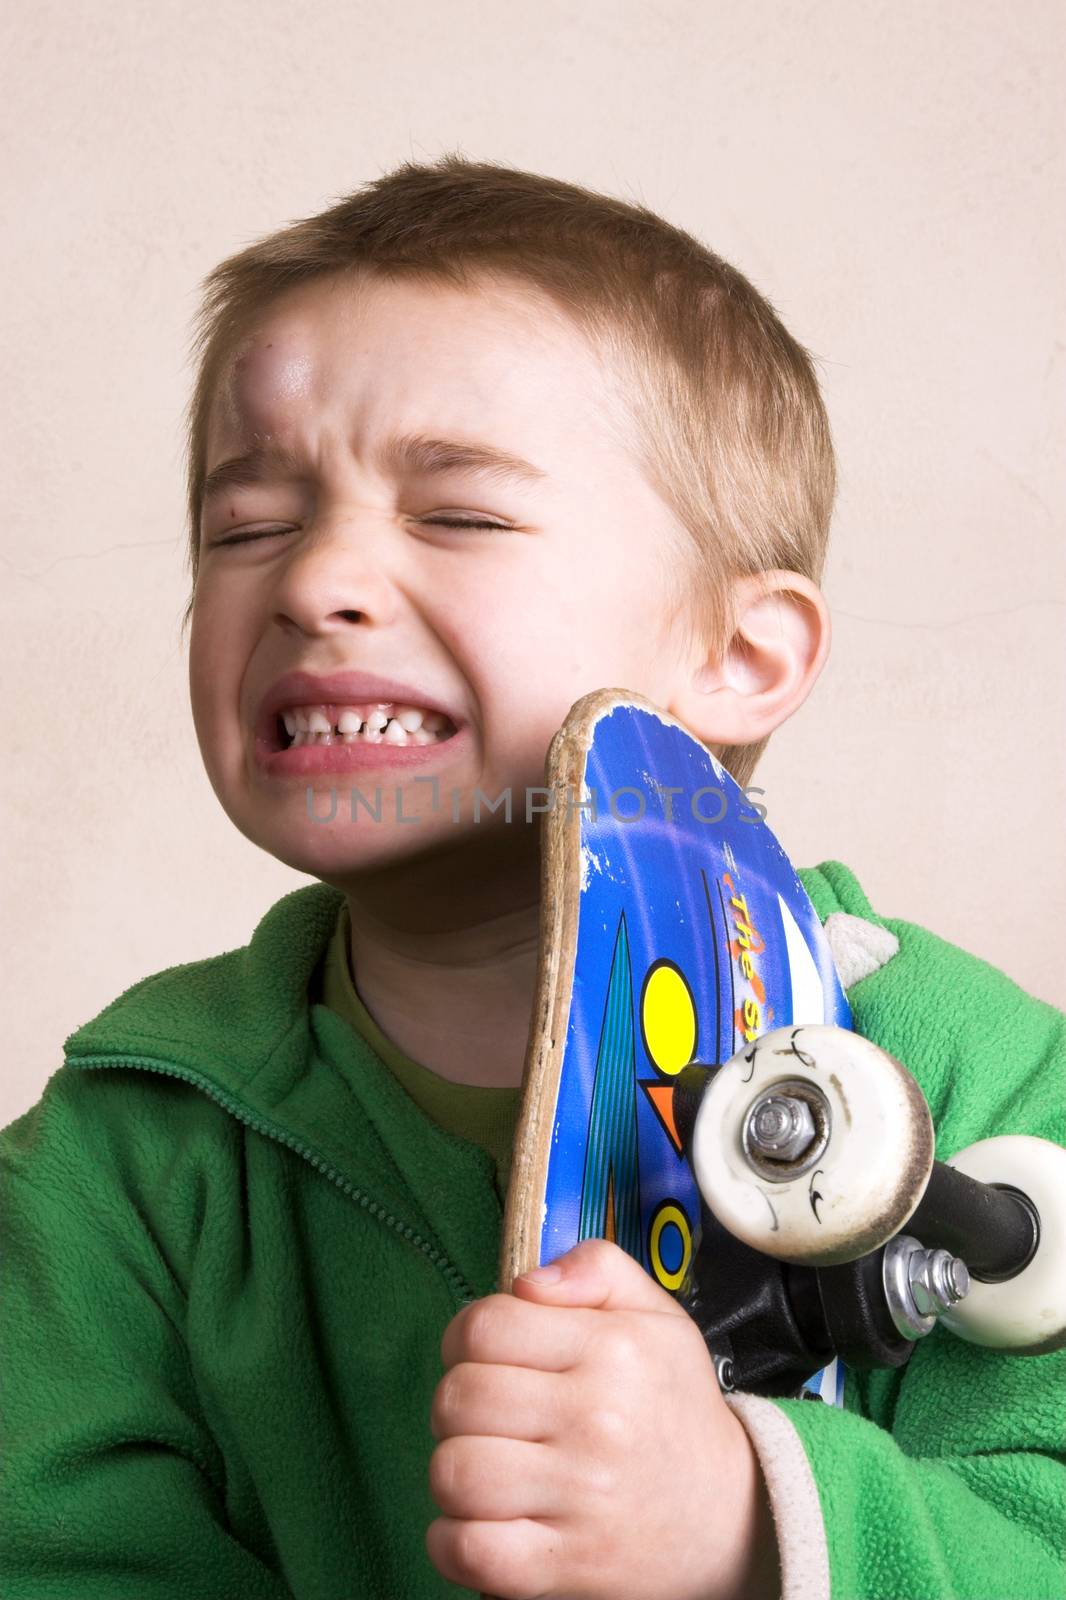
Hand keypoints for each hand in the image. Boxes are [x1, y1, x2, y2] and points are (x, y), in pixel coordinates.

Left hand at [426, 1237, 779, 1599]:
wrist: (737, 1515)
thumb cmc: (675, 1409)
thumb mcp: (657, 1316)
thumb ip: (596, 1268)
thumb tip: (526, 1282)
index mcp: (611, 1348)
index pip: (484, 1327)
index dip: (464, 1337)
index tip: (480, 1356)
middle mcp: (596, 1418)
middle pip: (458, 1398)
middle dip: (455, 1405)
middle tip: (486, 1416)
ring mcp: (582, 1495)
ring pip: (455, 1472)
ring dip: (454, 1470)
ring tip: (485, 1467)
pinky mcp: (569, 1563)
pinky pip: (470, 1549)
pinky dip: (451, 1541)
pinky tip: (477, 1522)